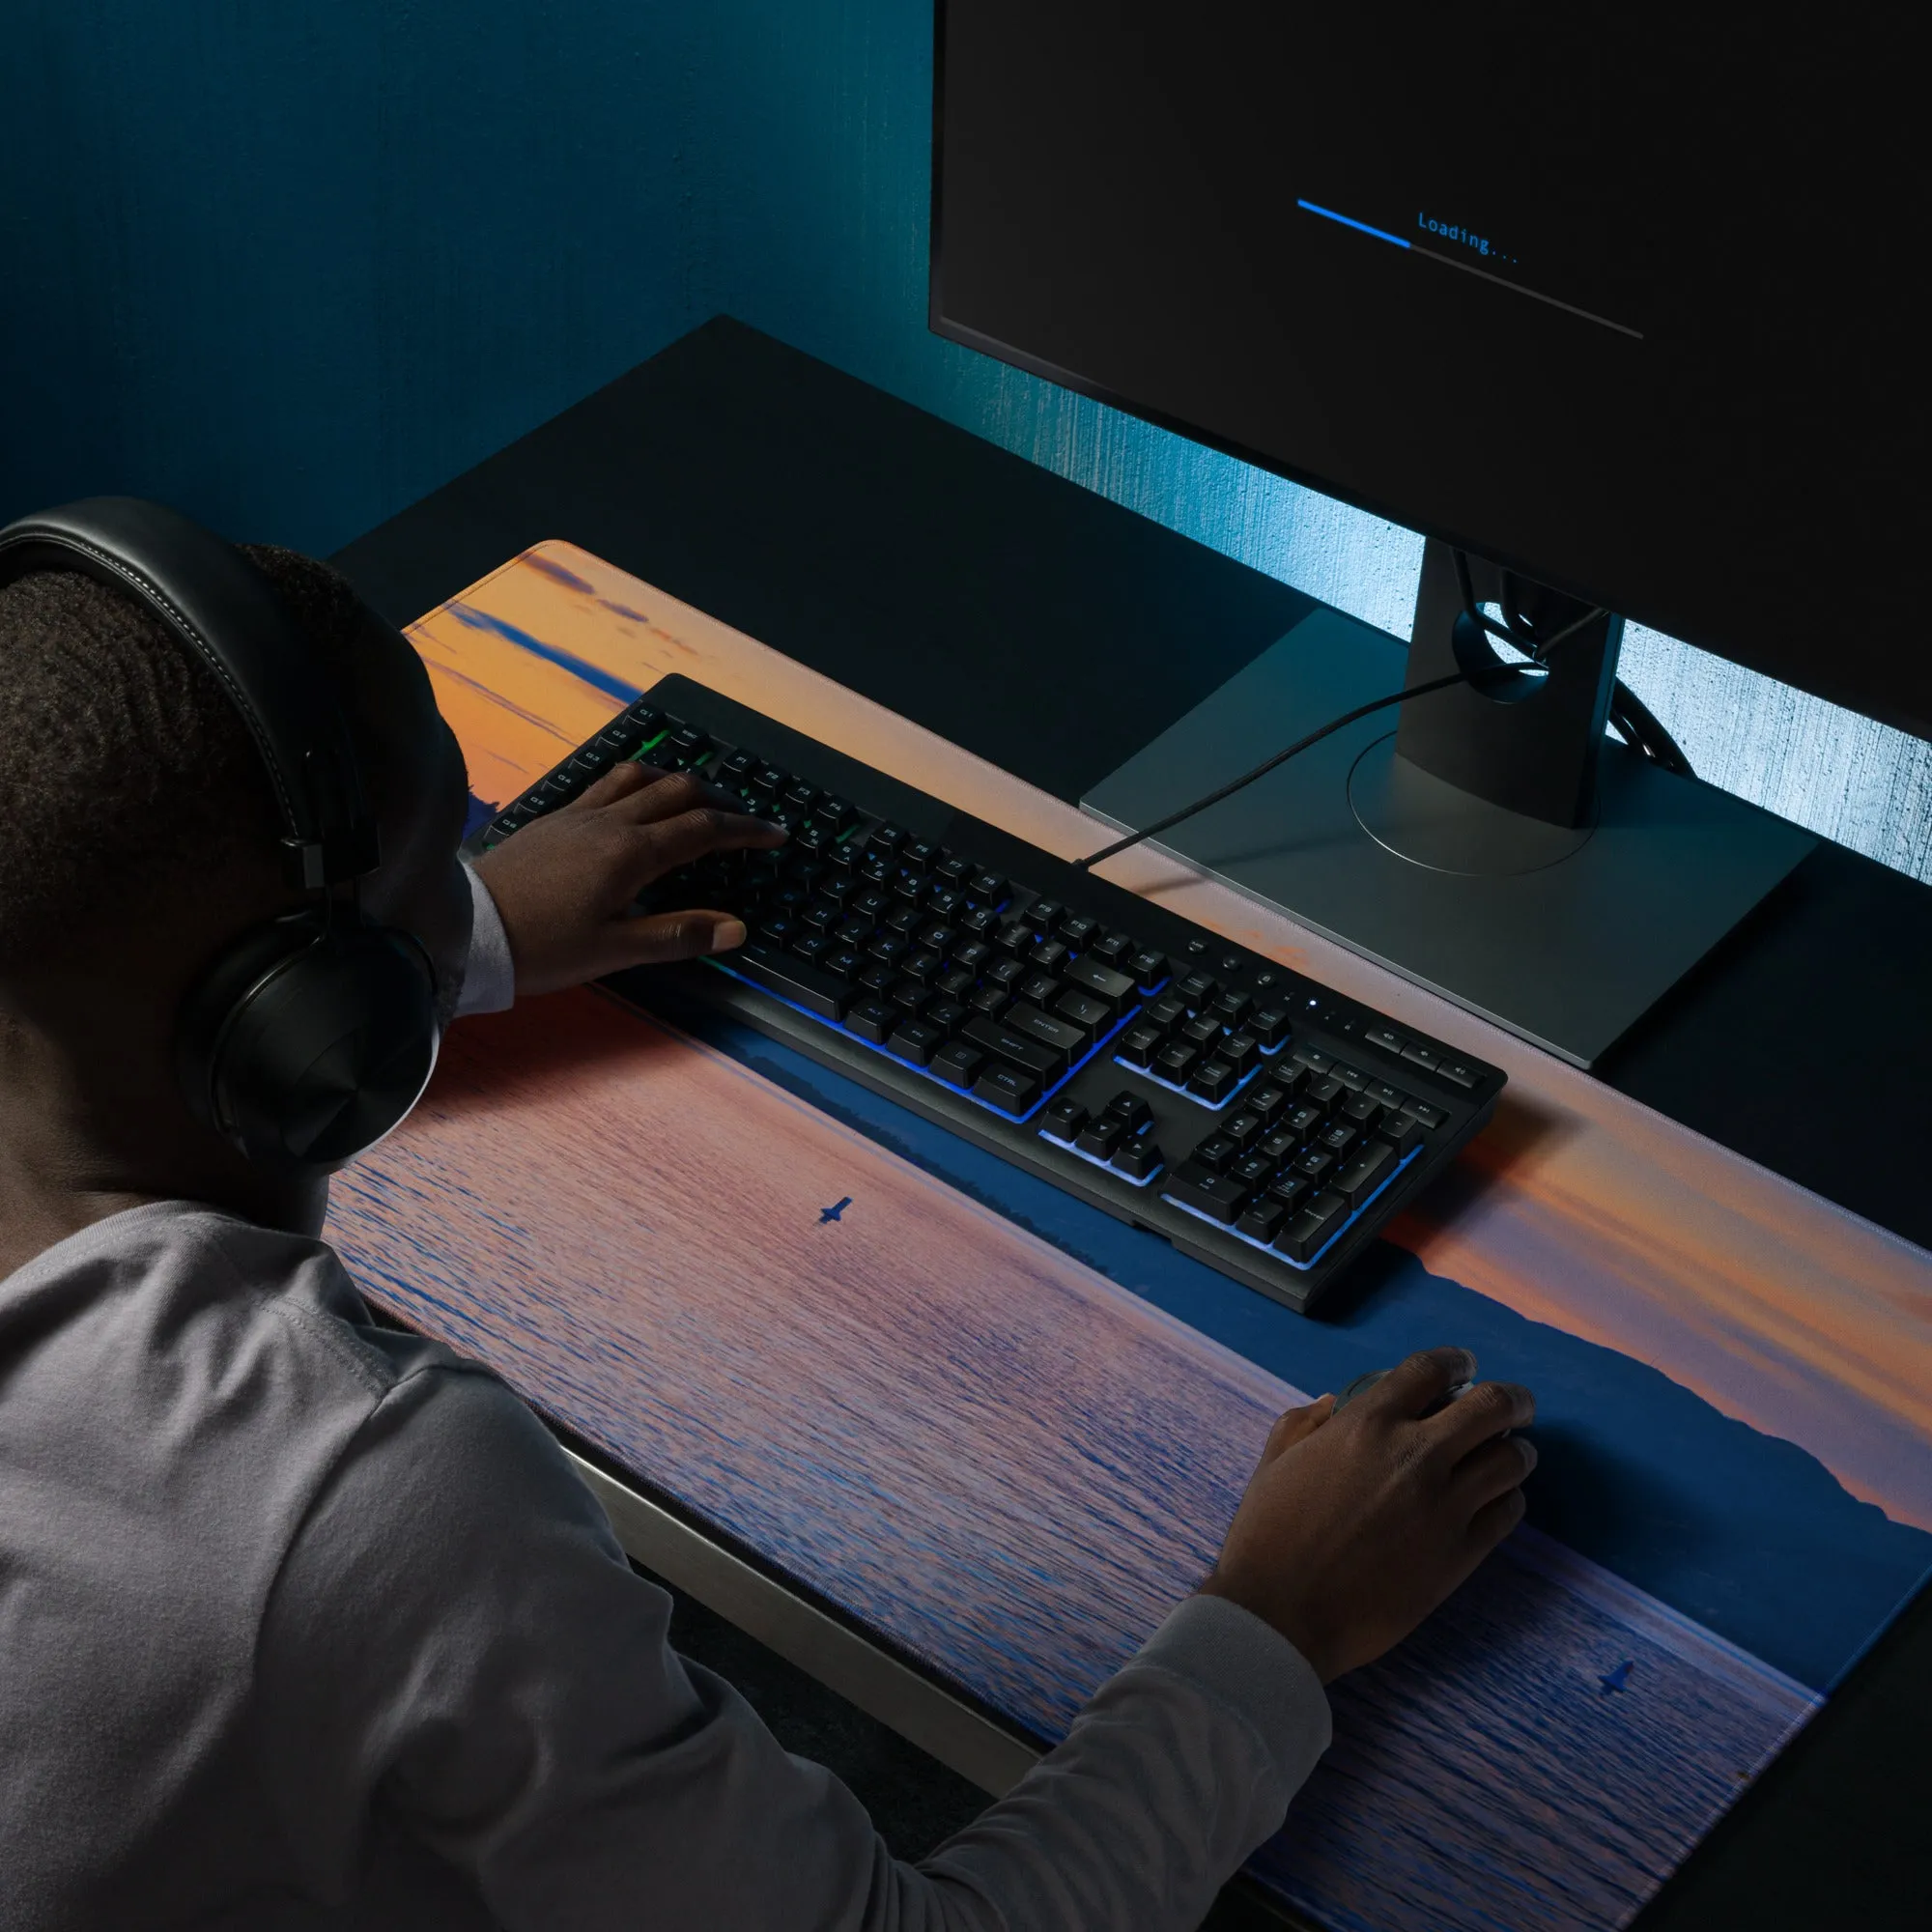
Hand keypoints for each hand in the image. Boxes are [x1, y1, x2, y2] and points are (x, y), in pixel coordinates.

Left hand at [472, 762, 785, 995]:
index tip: (776, 834)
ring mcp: (579, 815)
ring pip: (641, 777)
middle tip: (746, 816)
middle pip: (678, 791)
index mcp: (631, 854)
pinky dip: (638, 784)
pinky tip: (636, 800)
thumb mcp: (614, 951)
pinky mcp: (554, 819)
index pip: (703, 829)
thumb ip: (677, 935)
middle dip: (721, 799)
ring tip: (698, 797)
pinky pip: (606, 784)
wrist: (466, 928)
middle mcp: (609, 823)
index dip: (745, 830)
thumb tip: (735, 929)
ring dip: (678, 781)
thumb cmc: (540, 946)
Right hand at [1198, 1348, 1534, 1681]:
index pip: (1430, 1370)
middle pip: (1491, 1406)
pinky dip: (1509, 1498)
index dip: (1455, 1361)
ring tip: (1511, 1454)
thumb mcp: (1275, 1461)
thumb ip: (1305, 1422)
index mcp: (1366, 1424)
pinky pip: (1507, 1513)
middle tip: (1515, 1406)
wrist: (1282, 1614)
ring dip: (1516, 1450)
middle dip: (1512, 1399)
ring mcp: (1444, 1507)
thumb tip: (1336, 1402)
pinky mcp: (1460, 1555)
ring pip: (1510, 1460)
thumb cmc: (1267, 1534)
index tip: (1465, 1366)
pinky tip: (1497, 1500)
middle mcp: (1415, 1456)